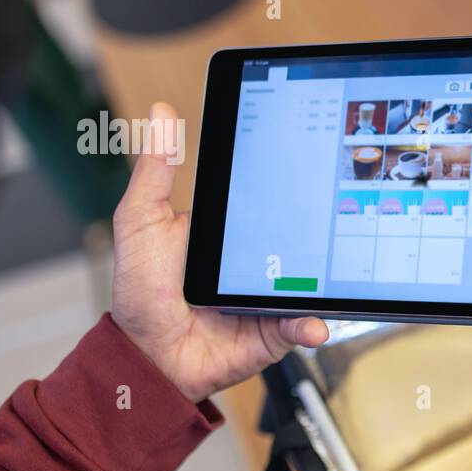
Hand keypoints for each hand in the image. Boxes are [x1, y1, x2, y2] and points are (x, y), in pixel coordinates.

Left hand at [111, 102, 328, 402]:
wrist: (145, 356)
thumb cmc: (140, 292)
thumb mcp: (141, 221)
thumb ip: (155, 171)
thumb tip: (162, 114)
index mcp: (229, 231)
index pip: (265, 201)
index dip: (286, 183)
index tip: (306, 165)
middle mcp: (254, 263)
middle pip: (296, 240)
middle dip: (316, 232)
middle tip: (327, 221)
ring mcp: (268, 297)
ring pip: (309, 283)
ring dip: (323, 283)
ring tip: (330, 277)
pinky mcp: (274, 332)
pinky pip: (301, 326)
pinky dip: (310, 325)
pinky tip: (311, 323)